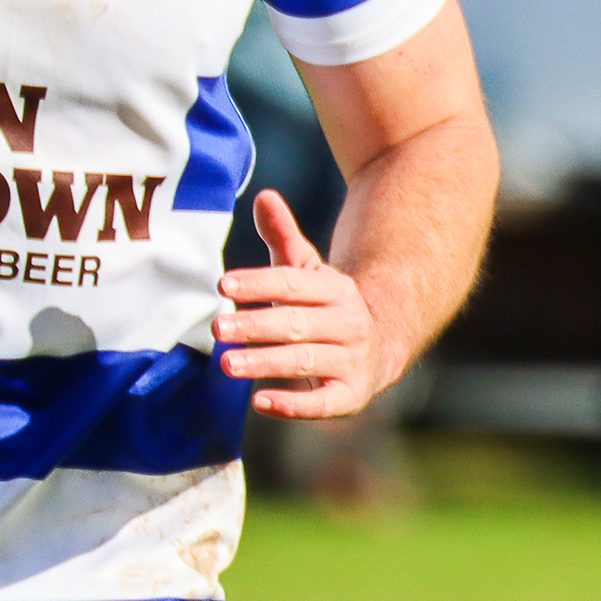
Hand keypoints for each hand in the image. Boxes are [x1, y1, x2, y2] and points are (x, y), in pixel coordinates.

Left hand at [215, 189, 397, 420]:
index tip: (224, 285)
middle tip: (218, 329)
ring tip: (227, 365)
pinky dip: (295, 405)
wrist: (383, 344)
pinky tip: (262, 403)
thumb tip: (263, 195)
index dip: (259, 283)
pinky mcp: (351, 394)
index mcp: (336, 289)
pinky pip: (324, 402)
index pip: (293, 284)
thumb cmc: (325, 307)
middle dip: (256, 327)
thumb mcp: (308, 272)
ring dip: (266, 363)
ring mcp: (352, 360)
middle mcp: (349, 324)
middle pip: (297, 324)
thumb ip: (283, 238)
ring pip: (306, 361)